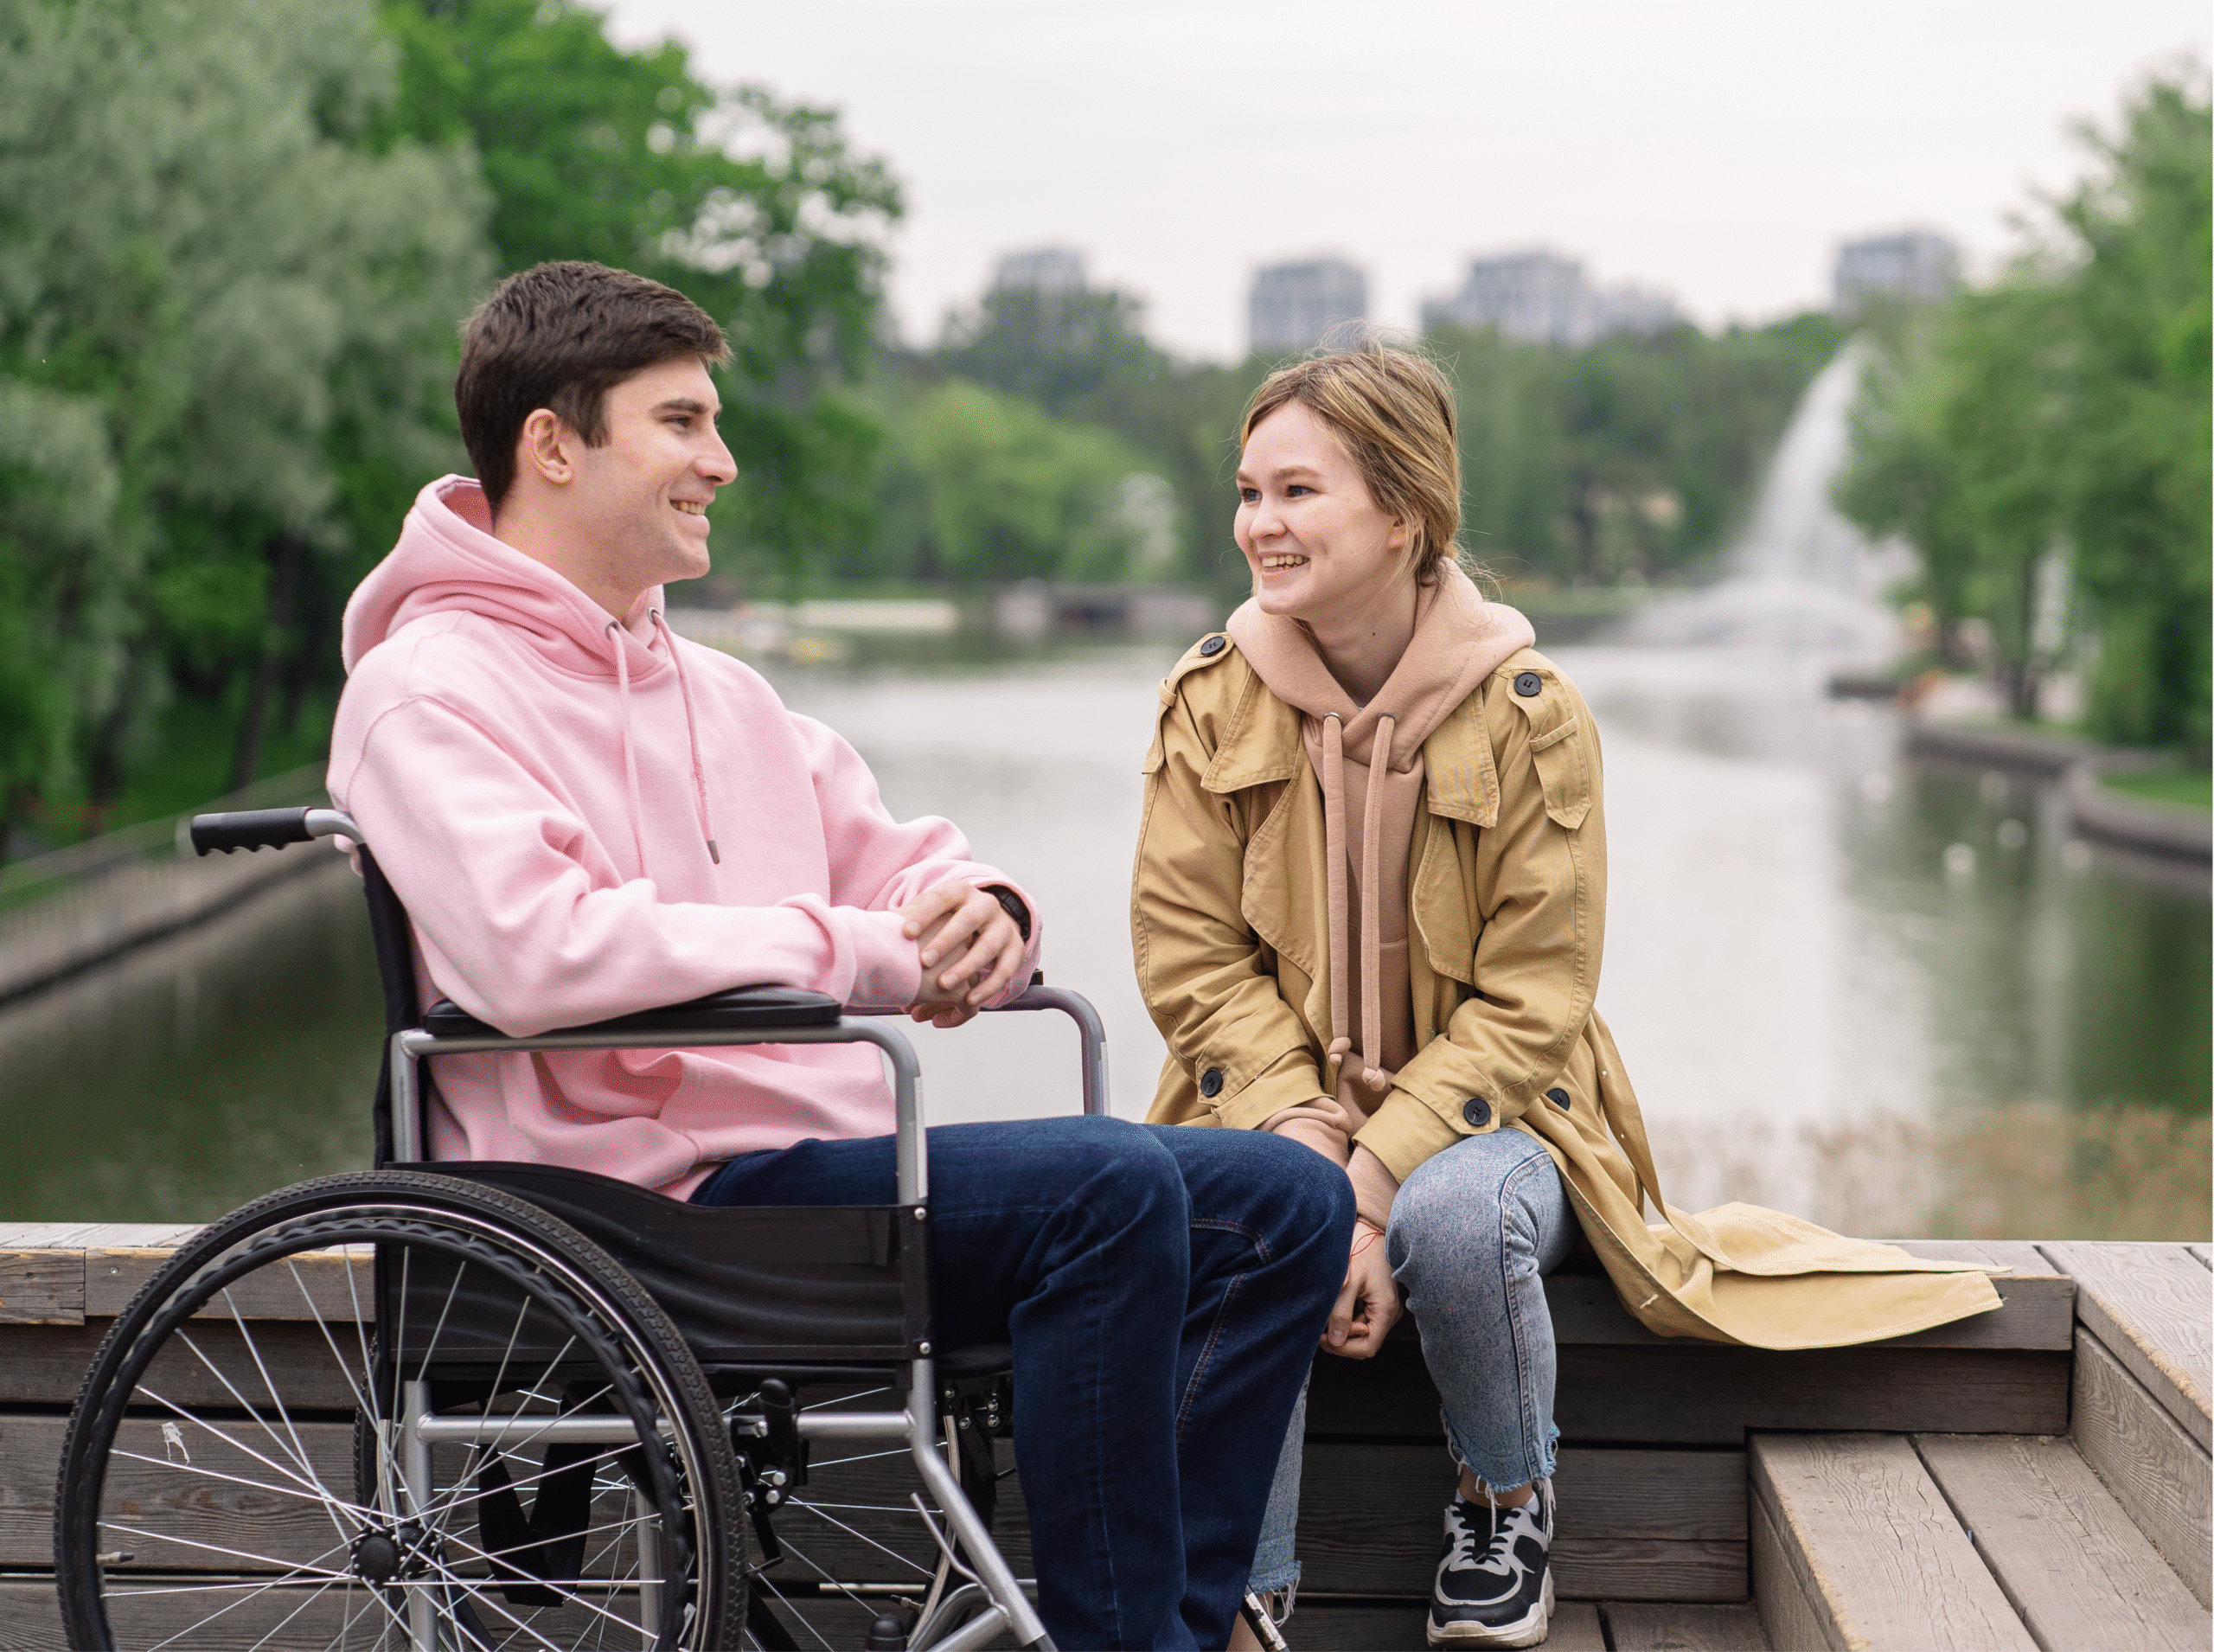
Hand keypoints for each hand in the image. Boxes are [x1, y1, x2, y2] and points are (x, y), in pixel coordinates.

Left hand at [897, 881, 1025, 1025]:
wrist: (989, 920)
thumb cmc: (947, 921)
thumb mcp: (931, 912)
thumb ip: (910, 919)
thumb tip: (879, 930)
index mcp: (960, 892)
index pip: (942, 898)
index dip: (924, 914)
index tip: (905, 933)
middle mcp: (985, 905)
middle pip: (968, 920)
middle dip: (946, 941)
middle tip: (924, 962)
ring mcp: (1003, 927)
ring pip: (988, 945)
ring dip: (966, 966)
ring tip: (944, 985)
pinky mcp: (1016, 949)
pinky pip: (1005, 969)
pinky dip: (988, 987)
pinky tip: (970, 1000)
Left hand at [1322, 1220, 1400, 1358]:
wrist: (1371, 1228)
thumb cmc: (1361, 1250)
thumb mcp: (1347, 1283)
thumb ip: (1341, 1314)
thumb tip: (1335, 1342)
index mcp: (1386, 1309)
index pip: (1368, 1347)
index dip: (1344, 1348)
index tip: (1323, 1336)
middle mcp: (1391, 1313)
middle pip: (1365, 1342)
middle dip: (1342, 1339)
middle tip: (1321, 1326)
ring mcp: (1387, 1308)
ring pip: (1363, 1332)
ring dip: (1344, 1328)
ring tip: (1327, 1312)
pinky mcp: (1380, 1302)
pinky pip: (1364, 1319)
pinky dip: (1349, 1318)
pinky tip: (1337, 1305)